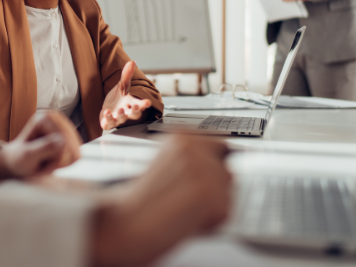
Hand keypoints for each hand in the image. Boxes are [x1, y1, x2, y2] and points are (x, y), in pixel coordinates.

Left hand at [0, 111, 80, 179]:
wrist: (18, 161)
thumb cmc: (19, 158)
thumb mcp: (27, 155)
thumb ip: (45, 148)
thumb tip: (64, 141)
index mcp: (46, 118)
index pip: (64, 142)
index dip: (54, 158)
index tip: (38, 160)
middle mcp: (58, 119)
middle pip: (71, 147)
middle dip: (58, 161)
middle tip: (42, 163)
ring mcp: (65, 128)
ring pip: (76, 152)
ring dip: (61, 163)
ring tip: (46, 161)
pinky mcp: (71, 138)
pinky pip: (76, 155)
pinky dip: (65, 163)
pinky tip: (53, 160)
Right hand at [92, 136, 231, 266]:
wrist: (128, 221)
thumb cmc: (143, 197)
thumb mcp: (167, 161)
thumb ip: (194, 157)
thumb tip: (224, 160)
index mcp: (180, 134)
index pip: (218, 144)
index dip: (214, 165)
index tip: (209, 176)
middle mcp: (193, 146)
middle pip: (226, 169)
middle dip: (215, 187)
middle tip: (188, 199)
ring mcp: (202, 168)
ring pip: (228, 190)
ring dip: (213, 204)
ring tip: (184, 207)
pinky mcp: (209, 193)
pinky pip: (226, 211)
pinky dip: (211, 222)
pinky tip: (187, 218)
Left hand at [100, 61, 151, 129]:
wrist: (108, 107)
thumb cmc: (118, 98)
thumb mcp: (122, 85)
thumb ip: (127, 75)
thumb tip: (132, 62)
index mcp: (131, 103)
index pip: (140, 104)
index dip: (144, 104)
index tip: (148, 102)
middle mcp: (126, 112)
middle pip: (134, 114)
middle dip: (136, 110)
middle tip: (137, 106)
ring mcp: (118, 118)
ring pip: (122, 119)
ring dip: (122, 115)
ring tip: (120, 110)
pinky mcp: (108, 122)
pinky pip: (109, 123)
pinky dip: (108, 119)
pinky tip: (106, 112)